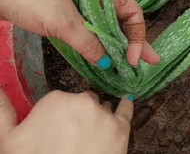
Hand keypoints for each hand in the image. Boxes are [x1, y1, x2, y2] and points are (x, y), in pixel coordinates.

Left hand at [0, 0, 159, 66]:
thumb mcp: (61, 20)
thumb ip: (87, 41)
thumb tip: (106, 62)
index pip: (129, 9)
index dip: (137, 33)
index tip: (133, 56)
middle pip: (122, 19)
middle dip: (136, 40)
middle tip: (150, 61)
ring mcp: (83, 5)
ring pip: (108, 26)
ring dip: (119, 44)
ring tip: (132, 63)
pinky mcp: (71, 15)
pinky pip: (92, 30)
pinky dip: (101, 44)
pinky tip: (108, 55)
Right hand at [0, 88, 132, 153]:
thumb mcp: (7, 139)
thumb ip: (2, 110)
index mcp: (57, 100)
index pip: (62, 100)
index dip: (58, 116)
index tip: (55, 130)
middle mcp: (83, 101)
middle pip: (83, 102)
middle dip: (78, 115)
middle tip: (70, 138)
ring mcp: (104, 115)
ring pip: (101, 109)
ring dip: (96, 118)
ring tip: (89, 137)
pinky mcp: (121, 129)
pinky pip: (126, 111)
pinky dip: (126, 106)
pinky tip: (126, 101)